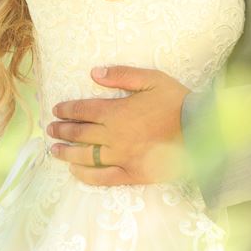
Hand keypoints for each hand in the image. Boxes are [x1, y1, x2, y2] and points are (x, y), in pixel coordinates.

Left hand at [48, 66, 190, 184]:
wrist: (200, 130)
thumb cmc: (176, 101)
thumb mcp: (152, 79)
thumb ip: (122, 75)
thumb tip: (94, 73)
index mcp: (117, 111)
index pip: (83, 110)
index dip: (67, 110)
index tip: (56, 110)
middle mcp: (114, 136)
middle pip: (80, 133)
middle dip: (62, 130)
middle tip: (50, 129)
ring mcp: (121, 157)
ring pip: (85, 156)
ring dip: (66, 152)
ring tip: (54, 150)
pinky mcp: (131, 174)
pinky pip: (102, 178)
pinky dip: (85, 175)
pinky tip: (74, 171)